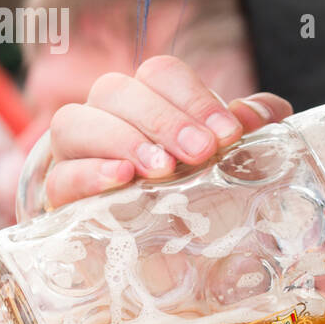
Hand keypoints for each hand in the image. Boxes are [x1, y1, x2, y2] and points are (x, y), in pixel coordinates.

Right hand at [43, 55, 291, 208]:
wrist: (144, 249)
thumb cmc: (186, 190)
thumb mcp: (220, 160)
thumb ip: (245, 130)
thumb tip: (264, 113)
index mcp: (148, 100)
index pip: (160, 73)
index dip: (194, 97)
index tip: (228, 133)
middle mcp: (106, 117)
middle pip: (117, 91)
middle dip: (163, 119)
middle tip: (200, 152)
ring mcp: (75, 154)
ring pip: (75, 122)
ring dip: (124, 139)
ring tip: (162, 168)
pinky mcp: (60, 196)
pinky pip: (60, 175)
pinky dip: (89, 173)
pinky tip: (121, 180)